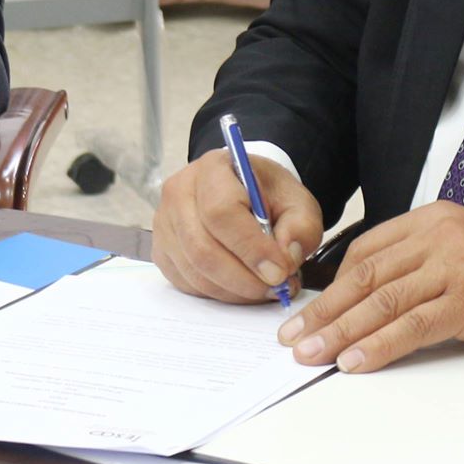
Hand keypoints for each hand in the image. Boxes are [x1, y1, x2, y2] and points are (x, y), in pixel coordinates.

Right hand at [153, 148, 321, 302]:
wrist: (243, 192)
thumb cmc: (268, 195)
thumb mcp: (298, 202)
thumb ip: (301, 227)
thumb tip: (285, 258)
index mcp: (213, 169)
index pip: (221, 212)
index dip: (251, 248)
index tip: (279, 272)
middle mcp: (179, 192)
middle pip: (202, 248)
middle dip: (245, 279)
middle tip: (277, 289)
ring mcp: (165, 223)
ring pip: (195, 272)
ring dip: (235, 291)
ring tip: (266, 289)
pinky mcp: (162, 251)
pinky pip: (187, 284)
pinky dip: (220, 294)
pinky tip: (243, 286)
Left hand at [276, 200, 463, 371]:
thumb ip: (421, 259)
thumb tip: (370, 294)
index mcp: (431, 219)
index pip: (365, 251)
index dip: (332, 285)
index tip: (310, 311)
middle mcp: (437, 236)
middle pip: (364, 276)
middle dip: (323, 310)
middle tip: (291, 336)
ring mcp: (453, 266)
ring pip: (381, 302)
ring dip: (340, 332)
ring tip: (311, 354)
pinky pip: (413, 326)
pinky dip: (379, 345)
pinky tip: (356, 361)